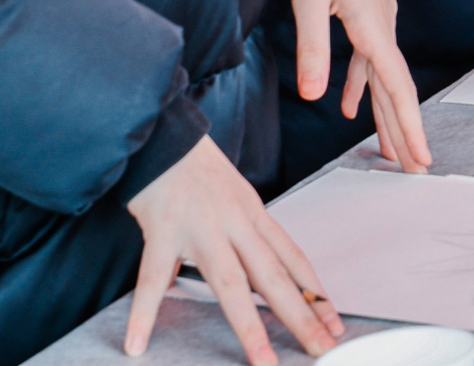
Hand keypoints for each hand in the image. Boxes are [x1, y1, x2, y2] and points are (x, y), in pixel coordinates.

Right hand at [124, 136, 341, 363]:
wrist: (163, 131)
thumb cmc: (197, 165)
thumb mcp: (234, 194)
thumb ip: (244, 234)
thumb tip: (257, 271)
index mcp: (253, 214)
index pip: (292, 259)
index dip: (315, 292)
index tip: (335, 322)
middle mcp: (234, 223)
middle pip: (273, 277)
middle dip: (300, 316)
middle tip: (322, 348)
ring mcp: (200, 229)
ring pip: (229, 284)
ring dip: (248, 326)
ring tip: (263, 362)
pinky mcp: (163, 231)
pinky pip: (152, 279)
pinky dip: (144, 313)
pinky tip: (138, 343)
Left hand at [290, 0, 429, 174]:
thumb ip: (313, 47)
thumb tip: (313, 96)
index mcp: (374, 27)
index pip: (396, 85)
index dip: (409, 124)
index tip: (422, 157)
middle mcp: (383, 28)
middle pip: (397, 89)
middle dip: (405, 131)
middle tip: (415, 170)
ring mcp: (378, 24)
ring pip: (385, 79)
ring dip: (386, 114)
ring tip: (390, 153)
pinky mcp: (368, 19)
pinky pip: (370, 62)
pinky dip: (363, 87)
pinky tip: (352, 108)